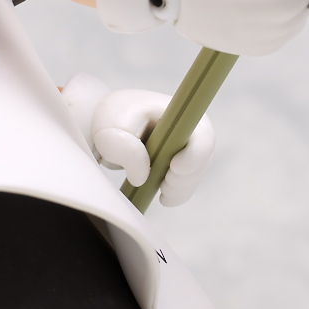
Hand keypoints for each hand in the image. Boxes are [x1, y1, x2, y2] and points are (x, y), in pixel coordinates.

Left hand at [91, 89, 213, 206]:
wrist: (107, 125)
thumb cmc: (112, 121)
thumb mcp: (110, 131)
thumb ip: (127, 150)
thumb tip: (143, 176)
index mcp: (177, 113)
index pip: (202, 136)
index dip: (195, 156)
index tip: (173, 168)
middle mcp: (188, 129)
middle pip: (201, 160)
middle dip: (184, 179)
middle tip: (163, 185)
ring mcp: (186, 147)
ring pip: (194, 176)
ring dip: (179, 189)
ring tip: (160, 190)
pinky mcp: (179, 163)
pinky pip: (185, 184)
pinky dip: (175, 193)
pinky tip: (162, 195)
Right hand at [175, 0, 308, 55]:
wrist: (171, 1)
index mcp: (267, 0)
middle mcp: (269, 27)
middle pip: (304, 3)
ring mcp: (264, 42)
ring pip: (296, 19)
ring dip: (292, 0)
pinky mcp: (257, 50)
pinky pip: (283, 31)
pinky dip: (281, 16)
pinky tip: (264, 1)